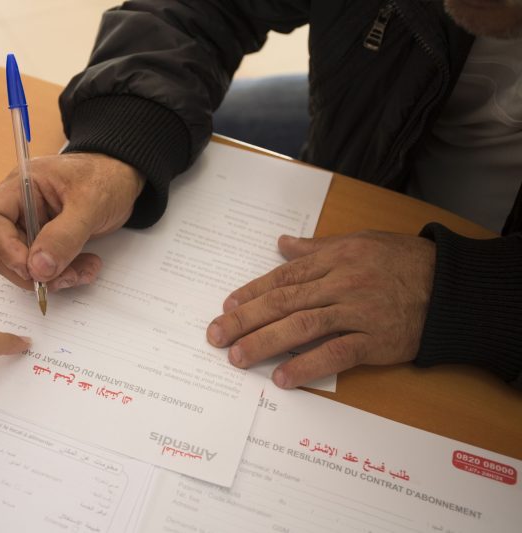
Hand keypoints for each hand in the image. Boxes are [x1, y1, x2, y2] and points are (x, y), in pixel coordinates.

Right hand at [0, 152, 144, 290]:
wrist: (123, 179)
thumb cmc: (105, 178)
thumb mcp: (90, 204)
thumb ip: (64, 236)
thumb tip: (37, 269)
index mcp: (21, 185)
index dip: (4, 247)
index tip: (31, 269)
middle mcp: (20, 207)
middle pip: (1, 249)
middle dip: (32, 270)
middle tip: (65, 276)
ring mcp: (31, 226)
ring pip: (24, 265)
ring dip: (53, 277)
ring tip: (85, 270)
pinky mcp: (45, 242)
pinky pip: (44, 268)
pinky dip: (64, 274)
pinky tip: (87, 267)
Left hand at [206, 231, 435, 387]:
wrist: (449, 286)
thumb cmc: (402, 261)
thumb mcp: (358, 242)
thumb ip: (317, 247)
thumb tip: (282, 244)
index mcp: (333, 258)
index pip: (283, 278)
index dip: (251, 292)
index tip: (226, 305)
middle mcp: (340, 283)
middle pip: (283, 302)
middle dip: (244, 319)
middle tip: (216, 335)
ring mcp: (356, 311)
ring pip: (301, 327)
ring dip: (265, 343)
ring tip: (238, 357)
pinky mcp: (375, 340)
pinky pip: (335, 353)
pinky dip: (307, 365)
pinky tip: (283, 377)